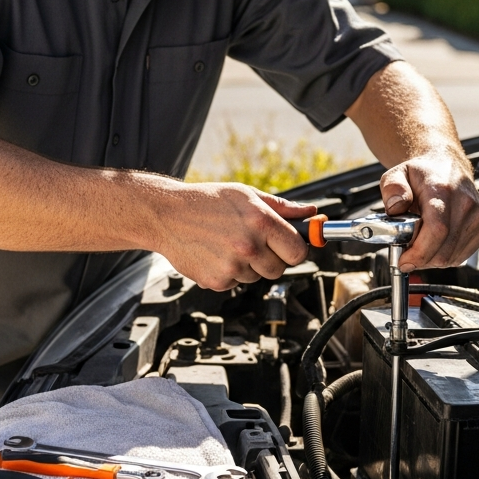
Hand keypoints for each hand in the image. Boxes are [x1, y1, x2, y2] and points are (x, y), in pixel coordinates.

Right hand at [157, 183, 315, 290]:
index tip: (289, 246)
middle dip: (272, 258)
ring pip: (257, 276)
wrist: (167, 215)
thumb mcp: (247, 195)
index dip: (295, 249)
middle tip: (255, 242)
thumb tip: (311, 214)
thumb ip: (283, 208)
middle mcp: (249, 246)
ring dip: (249, 265)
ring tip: (229, 244)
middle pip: (280, 269)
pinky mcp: (217, 281)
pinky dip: (229, 273)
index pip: (298, 251)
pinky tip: (216, 254)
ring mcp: (232, 266)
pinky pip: (236, 283)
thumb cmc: (207, 201)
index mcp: (261, 221)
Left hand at [381, 153, 478, 269]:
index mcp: (442, 191)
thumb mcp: (397, 174)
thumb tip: (395, 208)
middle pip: (443, 250)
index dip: (419, 252)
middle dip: (420, 259)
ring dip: (431, 259)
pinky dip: (444, 257)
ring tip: (421, 244)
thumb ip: (392, 189)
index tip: (404, 261)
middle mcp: (465, 204)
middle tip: (407, 251)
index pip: (437, 230)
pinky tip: (435, 244)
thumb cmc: (422, 174)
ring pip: (451, 258)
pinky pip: (461, 257)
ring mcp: (478, 216)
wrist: (448, 167)